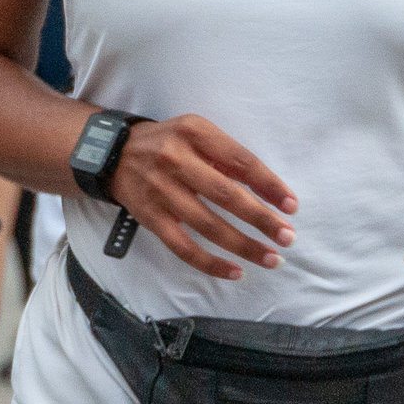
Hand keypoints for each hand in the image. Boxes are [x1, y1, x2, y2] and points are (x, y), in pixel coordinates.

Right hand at [109, 115, 296, 280]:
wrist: (112, 154)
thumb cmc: (168, 142)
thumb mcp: (196, 132)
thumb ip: (227, 156)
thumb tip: (268, 190)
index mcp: (194, 132)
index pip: (240, 161)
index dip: (269, 185)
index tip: (291, 205)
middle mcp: (177, 159)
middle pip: (227, 195)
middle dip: (262, 219)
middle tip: (288, 237)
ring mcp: (161, 191)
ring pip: (209, 226)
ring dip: (244, 245)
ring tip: (271, 258)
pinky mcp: (151, 218)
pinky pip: (184, 247)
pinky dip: (211, 263)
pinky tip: (235, 271)